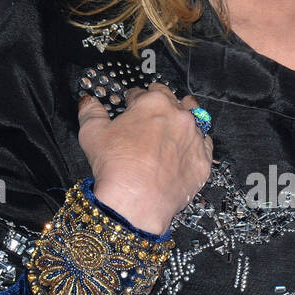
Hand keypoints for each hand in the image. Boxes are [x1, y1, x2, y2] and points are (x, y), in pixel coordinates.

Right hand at [77, 83, 212, 234]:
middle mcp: (179, 116)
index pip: (143, 93)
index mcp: (153, 103)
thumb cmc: (116, 167)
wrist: (136, 201)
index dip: (134, 99)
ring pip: (194, 120)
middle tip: (152, 114)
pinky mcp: (203, 160)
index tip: (131, 104)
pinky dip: (198, 144)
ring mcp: (194, 138)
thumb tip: (88, 102)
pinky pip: (206, 145)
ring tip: (175, 126)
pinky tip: (189, 147)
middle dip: (161, 105)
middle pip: (172, 102)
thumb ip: (90, 112)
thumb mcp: (92, 133)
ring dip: (183, 121)